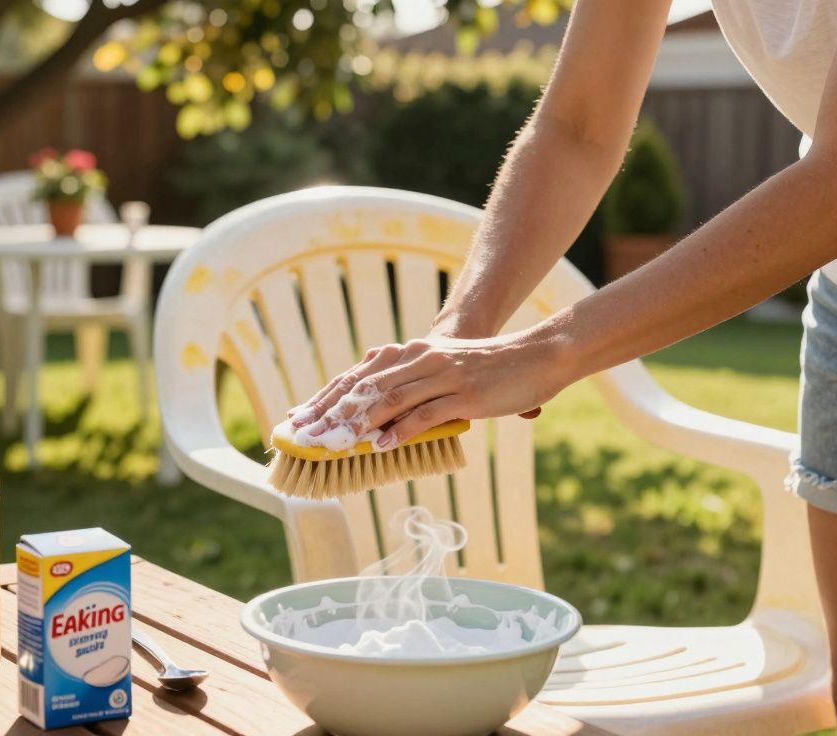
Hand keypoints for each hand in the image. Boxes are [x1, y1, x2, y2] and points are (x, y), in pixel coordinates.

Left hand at [288, 331, 567, 448]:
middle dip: (330, 413)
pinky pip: (425, 415)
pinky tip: (380, 447)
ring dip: (355, 424)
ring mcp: (442, 377)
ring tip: (331, 444)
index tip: (300, 416)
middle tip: (303, 435)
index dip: (326, 396)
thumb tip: (385, 419)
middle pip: (364, 387)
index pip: (358, 375)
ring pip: (388, 400)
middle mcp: (421, 360)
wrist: (536, 354)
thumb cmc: (490, 367)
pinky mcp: (464, 396)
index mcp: (412, 353)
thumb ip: (415, 387)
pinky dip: (400, 432)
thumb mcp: (445, 370)